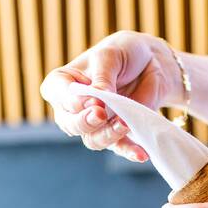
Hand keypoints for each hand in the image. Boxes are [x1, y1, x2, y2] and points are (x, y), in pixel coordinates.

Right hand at [39, 31, 183, 162]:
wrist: (150, 63)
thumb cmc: (122, 54)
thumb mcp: (110, 56)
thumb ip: (101, 79)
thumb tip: (96, 102)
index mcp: (63, 83)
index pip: (57, 94)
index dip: (71, 101)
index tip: (91, 100)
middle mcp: (73, 108)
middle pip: (71, 124)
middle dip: (86, 122)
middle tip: (102, 114)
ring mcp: (94, 124)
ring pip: (92, 140)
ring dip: (108, 135)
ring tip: (125, 123)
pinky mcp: (116, 135)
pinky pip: (119, 148)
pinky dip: (130, 151)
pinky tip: (140, 153)